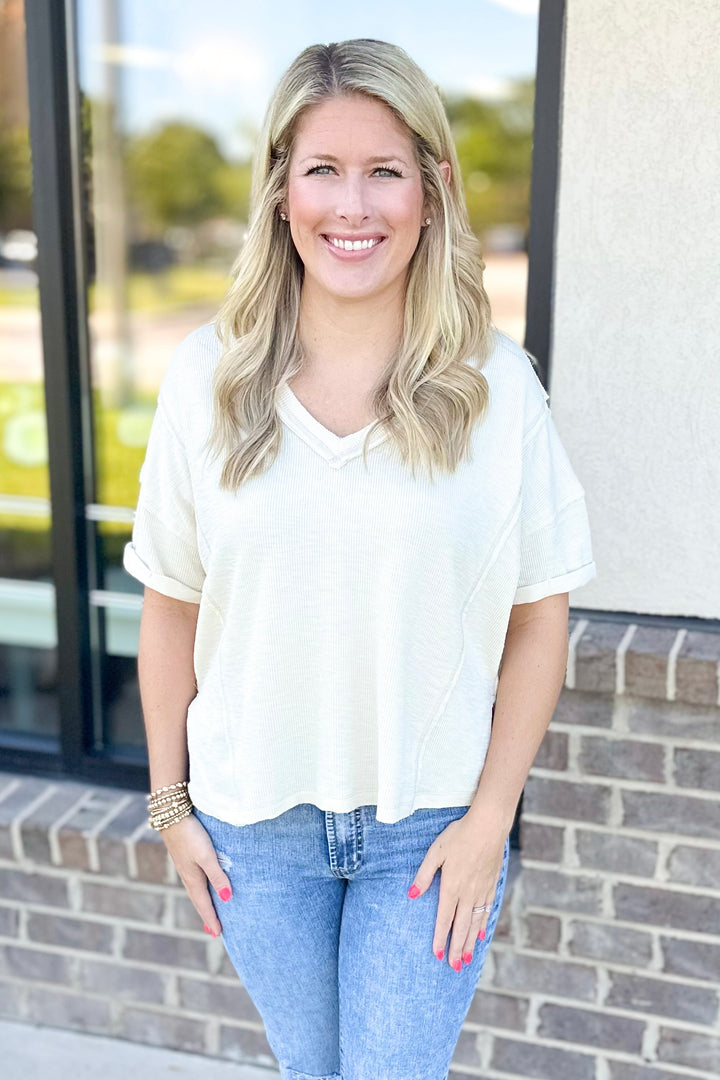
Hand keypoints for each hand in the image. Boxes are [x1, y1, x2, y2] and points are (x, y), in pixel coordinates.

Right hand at [160, 813, 232, 937]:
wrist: (171, 816)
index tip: (218, 934)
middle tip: (213, 930)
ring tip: (208, 912)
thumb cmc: (191, 835)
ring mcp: (185, 867)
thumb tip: (227, 898)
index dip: (212, 919)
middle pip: (199, 900)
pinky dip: (199, 890)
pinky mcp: (184, 857)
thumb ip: (217, 875)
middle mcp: (188, 876)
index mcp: (193, 879)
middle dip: (206, 915)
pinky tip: (200, 886)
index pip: (205, 904)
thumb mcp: (207, 856)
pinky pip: (193, 881)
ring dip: (202, 903)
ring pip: (195, 891)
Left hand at [408, 813, 505, 970]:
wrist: (488, 826)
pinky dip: (483, 925)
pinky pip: (486, 910)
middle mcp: (467, 893)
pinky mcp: (491, 884)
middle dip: (456, 948)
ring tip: (466, 959)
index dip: (440, 938)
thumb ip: (424, 875)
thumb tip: (411, 894)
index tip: (438, 955)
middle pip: (461, 927)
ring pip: (475, 923)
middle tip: (453, 967)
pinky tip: (480, 934)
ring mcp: (481, 890)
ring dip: (470, 942)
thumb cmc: (459, 836)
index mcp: (451, 887)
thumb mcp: (436, 852)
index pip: (444, 919)